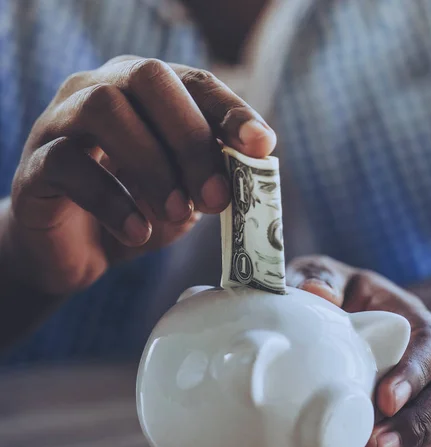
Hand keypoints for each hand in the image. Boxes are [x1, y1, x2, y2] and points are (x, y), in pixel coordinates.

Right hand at [7, 56, 275, 294]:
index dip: (231, 111)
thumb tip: (252, 172)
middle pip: (148, 79)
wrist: (73, 253)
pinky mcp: (36, 165)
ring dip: (153, 165)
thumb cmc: (133, 214)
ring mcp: (62, 123)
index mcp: (144, 95)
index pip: (194, 82)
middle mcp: (100, 91)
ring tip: (177, 213)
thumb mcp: (183, 198)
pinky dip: (112, 200)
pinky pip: (70, 164)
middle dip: (192, 139)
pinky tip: (137, 232)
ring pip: (105, 109)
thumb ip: (211, 181)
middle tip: (217, 198)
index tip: (262, 146)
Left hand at [287, 256, 430, 446]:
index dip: (416, 374)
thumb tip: (316, 293)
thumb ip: (320, 280)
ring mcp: (428, 407)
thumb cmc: (337, 301)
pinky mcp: (416, 439)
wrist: (340, 330)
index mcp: (414, 326)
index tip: (385, 398)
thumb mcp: (326, 280)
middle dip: (418, 427)